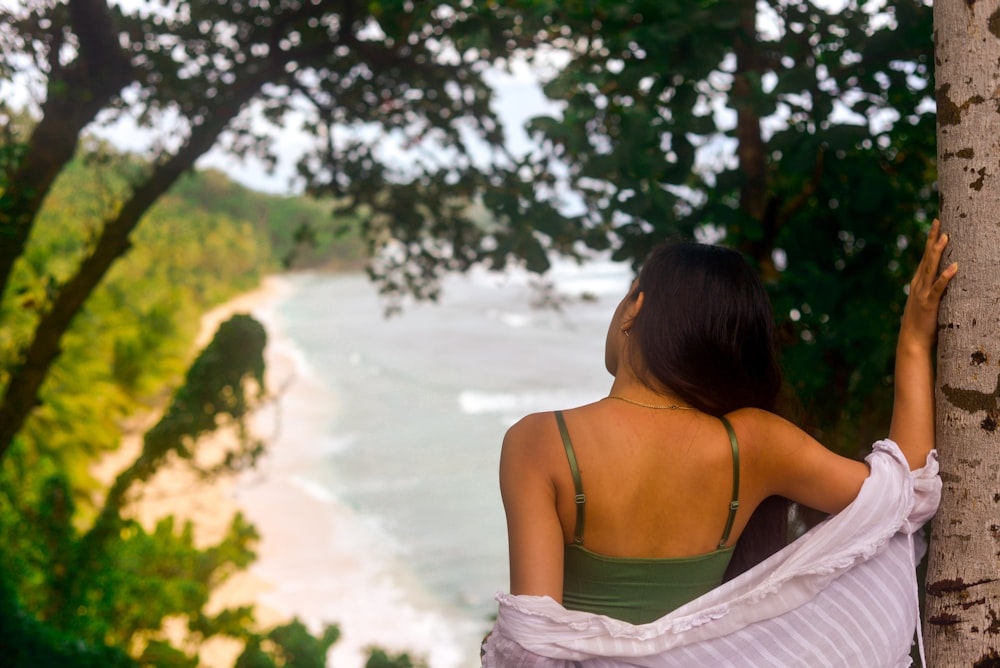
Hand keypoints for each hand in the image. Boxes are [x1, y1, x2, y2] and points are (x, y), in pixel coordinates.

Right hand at [899, 218, 956, 351]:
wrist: (912, 341)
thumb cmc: (922, 324)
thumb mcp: (927, 303)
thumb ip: (933, 291)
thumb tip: (946, 281)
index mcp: (918, 283)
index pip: (925, 257)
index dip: (930, 241)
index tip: (936, 225)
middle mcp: (918, 284)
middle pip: (926, 257)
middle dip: (932, 239)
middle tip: (937, 221)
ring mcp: (923, 293)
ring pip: (931, 268)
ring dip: (938, 252)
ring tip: (945, 237)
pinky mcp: (929, 303)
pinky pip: (939, 287)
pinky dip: (946, 276)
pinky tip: (954, 266)